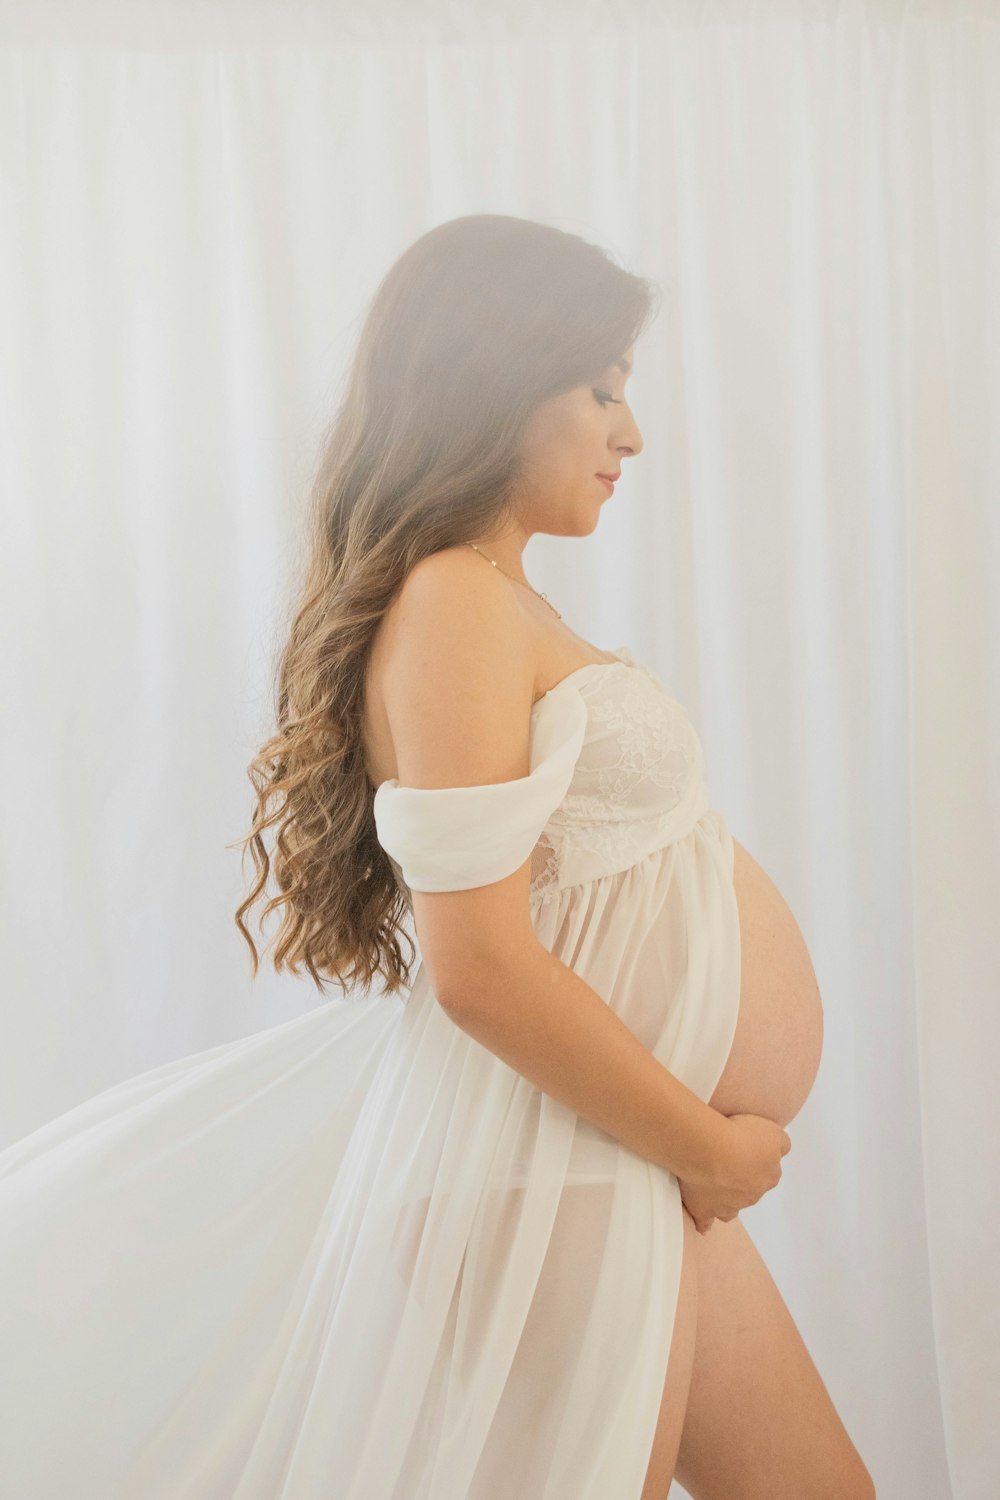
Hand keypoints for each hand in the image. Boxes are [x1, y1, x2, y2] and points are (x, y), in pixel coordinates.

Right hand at [679, 1112, 790, 1233]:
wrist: (711, 1151)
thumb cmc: (741, 1137)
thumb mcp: (773, 1132)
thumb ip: (781, 1144)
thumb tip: (779, 1150)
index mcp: (768, 1177)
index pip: (768, 1171)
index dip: (756, 1160)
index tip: (745, 1149)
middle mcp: (751, 1195)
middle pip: (749, 1189)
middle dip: (740, 1178)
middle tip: (726, 1159)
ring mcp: (728, 1206)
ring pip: (731, 1207)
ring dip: (726, 1199)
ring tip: (715, 1187)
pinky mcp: (704, 1210)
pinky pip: (705, 1222)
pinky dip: (704, 1223)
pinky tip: (702, 1224)